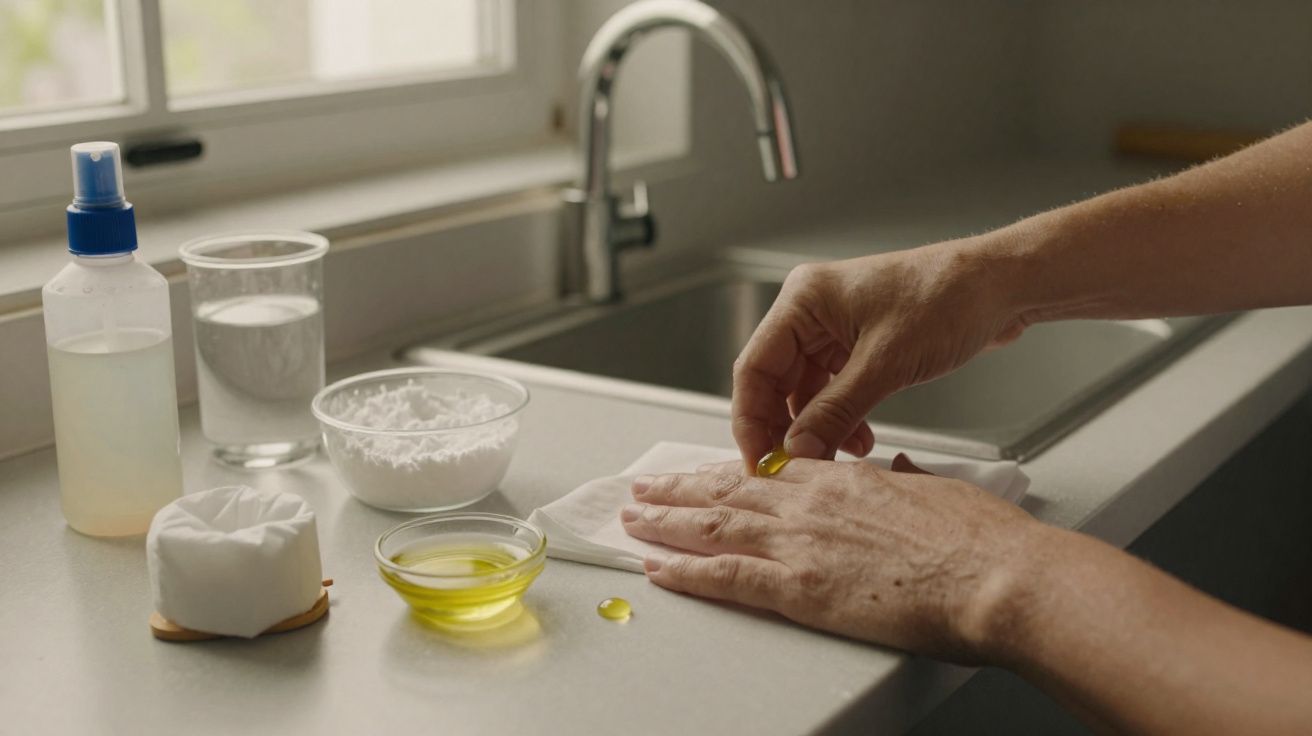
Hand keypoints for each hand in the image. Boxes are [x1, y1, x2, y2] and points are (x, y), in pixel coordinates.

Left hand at [620, 457, 1042, 661]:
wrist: (994, 574)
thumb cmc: (979, 540)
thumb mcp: (938, 491)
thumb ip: (905, 481)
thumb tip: (895, 471)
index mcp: (844, 480)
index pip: (767, 471)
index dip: (726, 472)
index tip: (702, 473)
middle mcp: (811, 504)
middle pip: (727, 492)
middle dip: (679, 491)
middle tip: (645, 489)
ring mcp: (799, 543)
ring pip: (713, 527)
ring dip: (666, 524)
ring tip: (633, 520)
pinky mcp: (799, 587)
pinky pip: (724, 577)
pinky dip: (685, 572)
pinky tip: (657, 569)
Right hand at [732, 241, 1026, 466]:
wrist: (1002, 286)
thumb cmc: (949, 299)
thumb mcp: (886, 364)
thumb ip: (835, 412)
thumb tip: (797, 452)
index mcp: (803, 300)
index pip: (754, 368)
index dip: (751, 420)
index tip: (759, 462)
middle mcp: (811, 311)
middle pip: (774, 382)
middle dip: (785, 429)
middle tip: (793, 471)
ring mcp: (835, 329)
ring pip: (804, 391)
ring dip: (818, 427)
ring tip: (837, 458)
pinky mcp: (859, 345)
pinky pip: (833, 389)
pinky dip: (841, 417)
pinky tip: (859, 440)